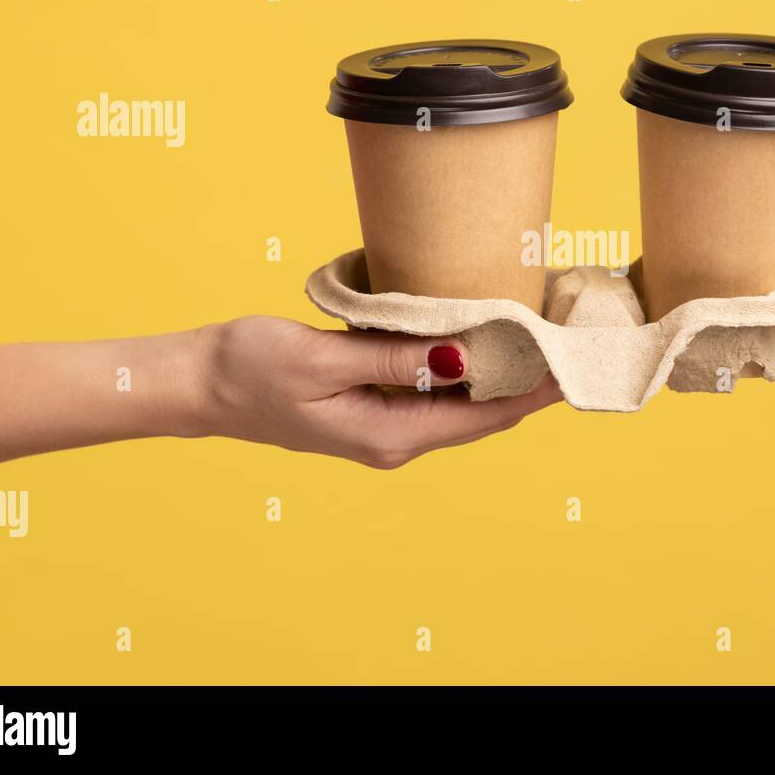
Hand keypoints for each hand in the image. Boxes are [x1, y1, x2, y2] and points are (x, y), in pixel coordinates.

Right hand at [196, 316, 561, 469]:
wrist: (200, 384)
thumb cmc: (250, 369)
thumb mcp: (321, 361)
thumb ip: (392, 360)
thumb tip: (461, 358)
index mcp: (389, 436)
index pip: (484, 419)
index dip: (534, 392)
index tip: (574, 363)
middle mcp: (395, 440)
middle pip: (482, 416)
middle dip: (528, 383)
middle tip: (569, 340)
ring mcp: (385, 426)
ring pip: (462, 404)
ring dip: (500, 374)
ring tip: (540, 335)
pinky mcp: (374, 406)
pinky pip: (436, 393)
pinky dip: (466, 368)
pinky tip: (482, 339)